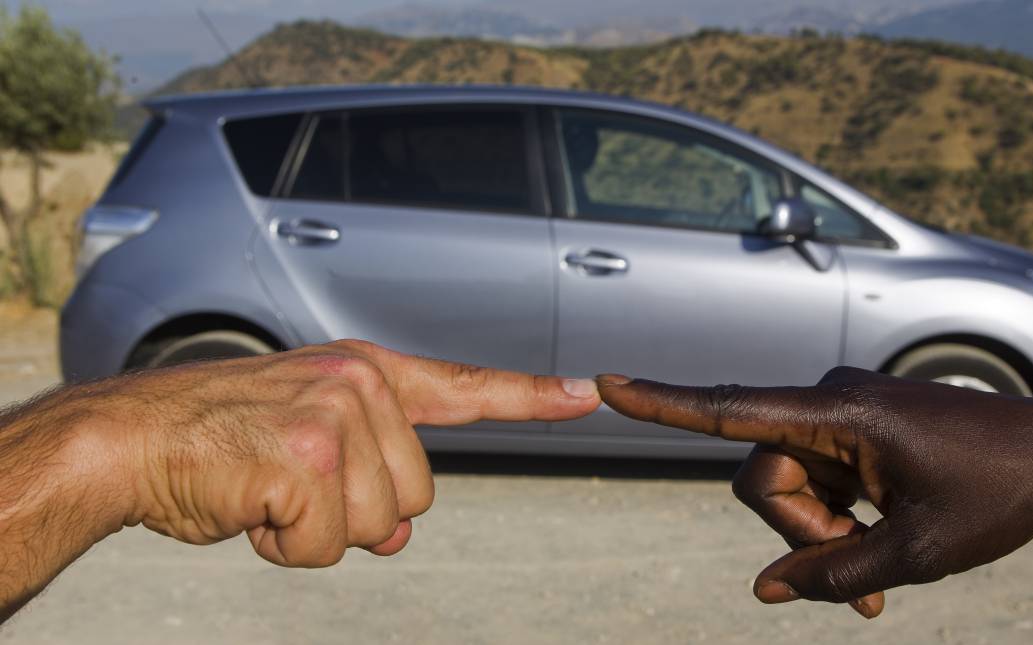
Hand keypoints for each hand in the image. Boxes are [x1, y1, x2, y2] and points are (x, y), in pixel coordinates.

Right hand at [80, 340, 600, 565]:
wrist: (129, 438)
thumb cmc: (217, 444)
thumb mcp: (305, 445)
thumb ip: (366, 478)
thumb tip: (398, 536)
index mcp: (366, 373)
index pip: (464, 387)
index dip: (530, 396)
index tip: (588, 392)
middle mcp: (360, 384)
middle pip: (414, 498)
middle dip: (351, 513)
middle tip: (284, 481)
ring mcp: (335, 416)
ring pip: (375, 527)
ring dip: (313, 532)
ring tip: (261, 488)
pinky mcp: (306, 458)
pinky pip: (323, 547)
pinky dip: (281, 547)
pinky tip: (246, 504)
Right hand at [597, 368, 1032, 618]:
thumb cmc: (995, 496)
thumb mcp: (916, 554)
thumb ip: (833, 573)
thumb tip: (763, 591)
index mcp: (840, 413)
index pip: (732, 410)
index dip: (663, 404)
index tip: (606, 384)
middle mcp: (829, 400)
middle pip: (764, 477)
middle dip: (800, 536)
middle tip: (860, 587)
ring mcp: (841, 411)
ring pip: (790, 484)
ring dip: (822, 535)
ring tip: (878, 581)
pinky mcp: (855, 425)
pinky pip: (819, 475)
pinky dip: (837, 518)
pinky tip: (879, 547)